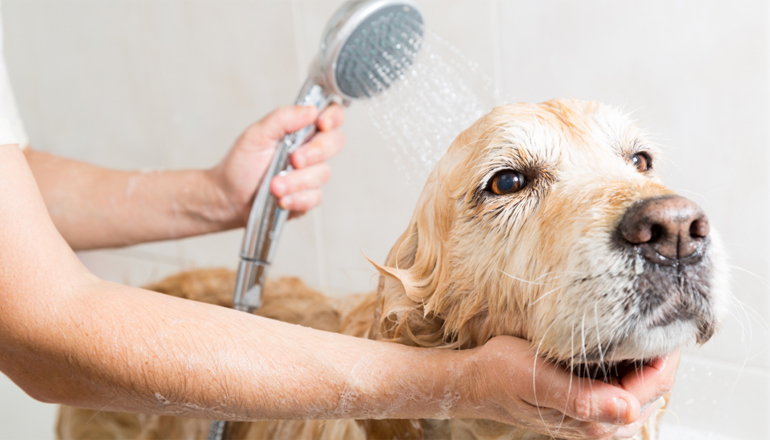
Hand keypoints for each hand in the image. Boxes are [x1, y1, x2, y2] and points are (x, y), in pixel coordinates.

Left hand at [209, 104, 344, 223]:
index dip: (333, 117)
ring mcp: (310, 174)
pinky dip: (297, 198)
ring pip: (322, 173)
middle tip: (294, 159)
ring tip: (274, 186)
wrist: (228, 197)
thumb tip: (310, 110)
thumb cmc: (241, 164)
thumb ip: (282, 118)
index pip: (331, 116)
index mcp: (300, 130)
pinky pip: (315, 197)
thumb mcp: (256, 134)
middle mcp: (310, 150)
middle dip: (316, 152)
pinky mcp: (308, 197)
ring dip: (296, 181)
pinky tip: (281, 199)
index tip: (321, 123)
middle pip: (336, 142)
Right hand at [459, 336, 677, 439]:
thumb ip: (584, 400)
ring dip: (647, 357)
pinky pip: (624, 383)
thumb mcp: (538, 380)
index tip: (672, 317)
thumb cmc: (501, 376)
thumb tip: (629, 410)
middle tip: (664, 312)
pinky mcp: (588, 404)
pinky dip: (630, 362)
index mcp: (596, 421)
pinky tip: (623, 341)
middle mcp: (602, 424)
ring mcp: (596, 415)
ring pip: (642, 386)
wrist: (475, 380)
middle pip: (654, 388)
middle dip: (661, 353)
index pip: (654, 386)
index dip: (667, 352)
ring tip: (648, 323)